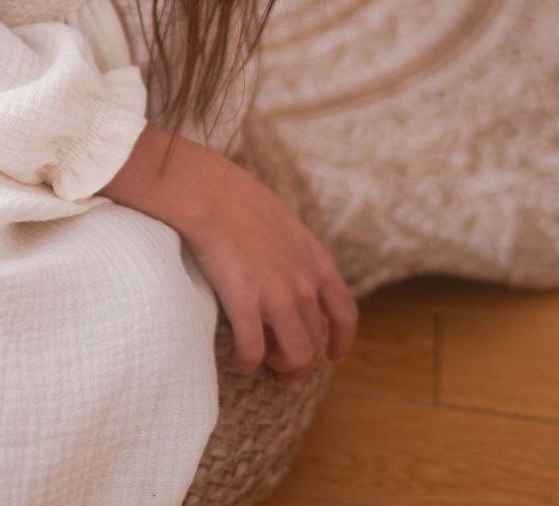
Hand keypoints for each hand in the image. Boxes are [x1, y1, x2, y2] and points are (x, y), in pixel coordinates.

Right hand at [100, 125, 357, 380]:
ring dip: (278, 366)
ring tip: (259, 360)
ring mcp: (279, 297)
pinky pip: (254, 353)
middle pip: (316, 344)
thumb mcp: (287, 225)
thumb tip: (297, 273)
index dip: (341, 342)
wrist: (211, 193)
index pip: (346, 315)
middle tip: (278, 365)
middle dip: (299, 362)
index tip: (332, 356)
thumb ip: (298, 254)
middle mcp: (305, 286)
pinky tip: (235, 359)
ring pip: (295, 357)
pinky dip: (246, 363)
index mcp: (318, 264)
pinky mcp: (247, 305)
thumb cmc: (240, 201)